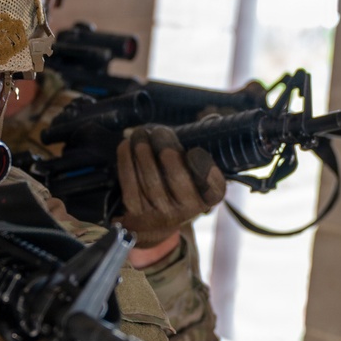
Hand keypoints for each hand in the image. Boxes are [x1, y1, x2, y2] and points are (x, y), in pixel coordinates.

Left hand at [116, 125, 225, 247]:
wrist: (154, 224)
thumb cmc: (178, 189)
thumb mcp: (197, 176)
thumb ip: (201, 152)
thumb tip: (211, 116)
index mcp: (208, 199)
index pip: (214, 186)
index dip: (203, 166)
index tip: (194, 150)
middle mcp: (187, 210)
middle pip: (176, 175)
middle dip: (165, 146)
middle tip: (159, 131)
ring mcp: (161, 213)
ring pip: (150, 177)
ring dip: (142, 148)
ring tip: (140, 133)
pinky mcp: (137, 211)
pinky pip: (129, 182)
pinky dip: (126, 159)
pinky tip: (126, 145)